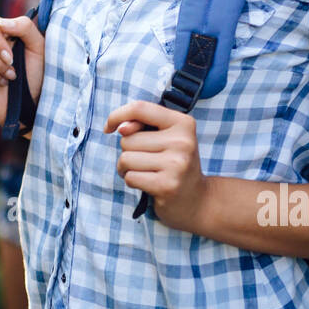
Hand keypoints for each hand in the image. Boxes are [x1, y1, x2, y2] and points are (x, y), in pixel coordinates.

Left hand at [105, 101, 207, 232]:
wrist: (198, 200)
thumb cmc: (174, 164)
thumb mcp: (164, 138)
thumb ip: (140, 127)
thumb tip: (120, 127)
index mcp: (183, 123)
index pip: (140, 108)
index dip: (118, 115)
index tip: (110, 128)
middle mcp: (182, 142)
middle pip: (128, 139)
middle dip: (128, 151)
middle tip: (146, 161)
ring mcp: (176, 164)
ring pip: (126, 158)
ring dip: (127, 168)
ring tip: (145, 173)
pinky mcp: (167, 186)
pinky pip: (130, 177)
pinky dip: (132, 181)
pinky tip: (147, 184)